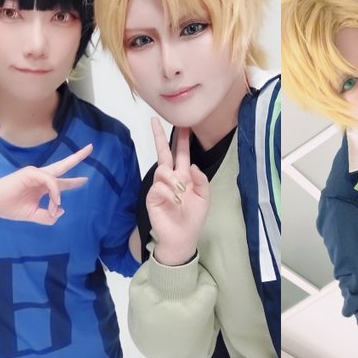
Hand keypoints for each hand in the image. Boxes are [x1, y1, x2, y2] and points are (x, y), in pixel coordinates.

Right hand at [0, 144, 91, 224]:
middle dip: (77, 157)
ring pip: (57, 179)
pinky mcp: (31, 173)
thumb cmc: (8, 207)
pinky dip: (55, 191)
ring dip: (58, 195)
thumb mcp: (33, 215)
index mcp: (42, 186)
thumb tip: (61, 211)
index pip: (61, 181)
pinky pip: (50, 180)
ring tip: (55, 205)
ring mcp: (36, 173)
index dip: (73, 182)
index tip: (85, 180)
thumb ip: (48, 216)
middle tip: (91, 148)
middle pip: (63, 166)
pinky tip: (55, 200)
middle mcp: (41, 177)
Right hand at [146, 117, 209, 265]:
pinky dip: (168, 193)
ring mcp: (160, 186)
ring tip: (179, 195)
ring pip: (163, 170)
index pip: (182, 153)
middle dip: (161, 137)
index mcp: (185, 176)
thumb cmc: (194, 217)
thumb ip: (201, 180)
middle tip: (155, 120)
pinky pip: (159, 186)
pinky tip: (173, 202)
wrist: (182, 237)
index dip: (182, 139)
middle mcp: (171, 178)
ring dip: (173, 180)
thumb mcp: (205, 197)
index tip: (184, 124)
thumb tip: (192, 165)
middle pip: (164, 153)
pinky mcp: (152, 196)